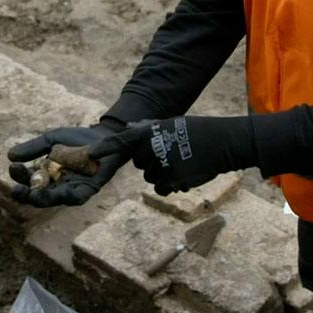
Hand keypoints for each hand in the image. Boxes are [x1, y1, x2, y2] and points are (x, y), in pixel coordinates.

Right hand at [7, 123, 129, 206]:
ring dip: (44, 199)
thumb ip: (34, 147)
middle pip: (38, 195)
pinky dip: (70, 196)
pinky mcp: (89, 189)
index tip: (13, 166)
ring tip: (34, 196)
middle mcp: (57, 185)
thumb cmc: (77, 139)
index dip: (19, 175)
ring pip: (56, 199)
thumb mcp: (52, 139)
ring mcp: (72, 188)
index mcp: (46, 173)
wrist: (104, 135)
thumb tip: (10, 155)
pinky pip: (78, 197)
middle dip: (26, 195)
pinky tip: (63, 192)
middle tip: (15, 191)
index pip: (28, 179)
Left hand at [89, 115, 256, 195]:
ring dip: (162, 174)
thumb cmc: (196, 131)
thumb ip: (146, 128)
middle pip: (140, 163)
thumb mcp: (169, 124)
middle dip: (151, 161)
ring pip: (151, 177)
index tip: (92, 154)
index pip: (122, 140)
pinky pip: (161, 188)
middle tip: (171, 154)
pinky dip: (170, 185)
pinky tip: (184, 174)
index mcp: (149, 132)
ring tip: (181, 163)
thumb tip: (127, 127)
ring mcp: (160, 165)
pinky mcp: (170, 180)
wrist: (221, 143)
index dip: (105, 148)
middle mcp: (151, 148)